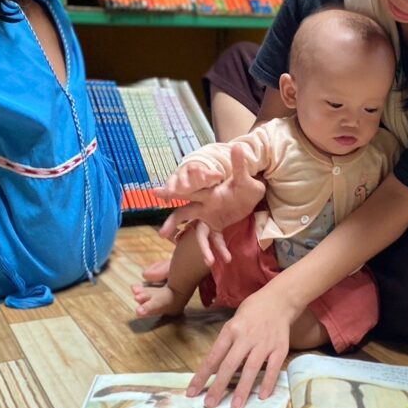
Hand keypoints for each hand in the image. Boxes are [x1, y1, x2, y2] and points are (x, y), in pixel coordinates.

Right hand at [157, 143, 263, 264]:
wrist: (253, 196)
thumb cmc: (247, 184)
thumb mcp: (245, 178)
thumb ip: (240, 165)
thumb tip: (238, 146)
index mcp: (208, 193)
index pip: (187, 192)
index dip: (172, 192)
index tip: (154, 192)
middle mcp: (204, 206)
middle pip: (184, 215)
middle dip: (173, 223)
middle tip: (162, 233)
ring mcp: (210, 218)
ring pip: (199, 234)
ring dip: (203, 248)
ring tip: (208, 261)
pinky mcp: (218, 227)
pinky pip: (216, 240)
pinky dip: (220, 249)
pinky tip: (227, 259)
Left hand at [187, 287, 290, 407]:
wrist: (280, 299)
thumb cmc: (252, 311)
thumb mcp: (233, 322)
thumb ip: (226, 344)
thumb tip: (215, 369)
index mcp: (231, 330)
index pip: (213, 356)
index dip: (202, 376)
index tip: (192, 392)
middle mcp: (246, 337)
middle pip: (229, 365)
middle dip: (218, 387)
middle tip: (209, 405)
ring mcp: (264, 343)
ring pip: (251, 369)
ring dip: (242, 389)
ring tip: (235, 407)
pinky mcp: (280, 348)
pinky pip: (273, 368)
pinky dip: (268, 383)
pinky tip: (262, 396)